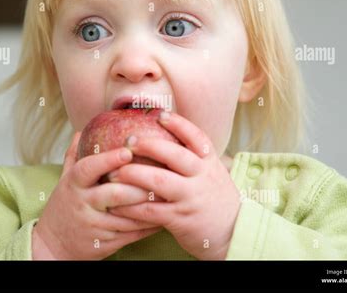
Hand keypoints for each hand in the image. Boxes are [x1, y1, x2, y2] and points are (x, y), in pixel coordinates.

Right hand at [32, 131, 161, 259]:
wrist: (53, 245)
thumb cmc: (64, 207)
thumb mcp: (64, 180)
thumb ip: (74, 156)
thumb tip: (82, 131)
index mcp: (73, 184)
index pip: (88, 168)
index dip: (107, 160)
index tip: (127, 150)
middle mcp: (83, 204)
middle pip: (113, 194)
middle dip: (138, 186)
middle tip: (160, 176)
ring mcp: (94, 225)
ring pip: (127, 216)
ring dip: (149, 207)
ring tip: (168, 195)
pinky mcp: (105, 243)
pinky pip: (131, 234)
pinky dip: (149, 226)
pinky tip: (163, 216)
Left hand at [108, 111, 241, 259]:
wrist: (233, 233)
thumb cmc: (215, 199)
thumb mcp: (213, 174)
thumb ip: (195, 159)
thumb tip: (167, 138)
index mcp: (209, 163)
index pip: (196, 138)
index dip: (178, 124)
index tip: (160, 114)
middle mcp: (202, 177)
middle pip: (174, 155)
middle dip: (148, 145)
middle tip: (128, 142)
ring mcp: (191, 198)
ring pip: (159, 181)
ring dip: (133, 174)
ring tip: (113, 173)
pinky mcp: (180, 219)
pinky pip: (151, 210)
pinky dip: (131, 207)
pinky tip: (116, 203)